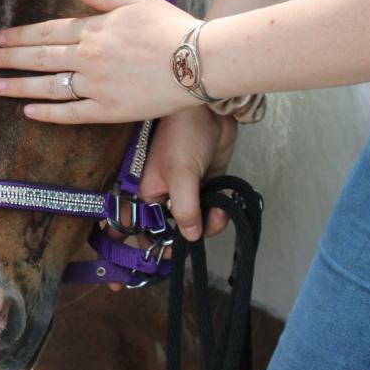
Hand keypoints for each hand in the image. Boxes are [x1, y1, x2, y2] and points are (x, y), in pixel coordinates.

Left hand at [0, 0, 196, 123]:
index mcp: (93, 29)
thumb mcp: (135, 0)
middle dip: (9, 58)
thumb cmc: (171, 27)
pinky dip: (48, 113)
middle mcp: (88, 57)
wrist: (198, 61)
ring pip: (49, 86)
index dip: (20, 35)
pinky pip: (71, 113)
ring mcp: (97, 85)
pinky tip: (29, 113)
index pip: (47, 32)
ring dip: (19, 86)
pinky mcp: (109, 110)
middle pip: (40, 58)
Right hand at [139, 107, 236, 242]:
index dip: (153, 246)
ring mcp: (189, 190)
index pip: (144, 229)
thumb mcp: (181, 175)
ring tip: (219, 214)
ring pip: (198, 222)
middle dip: (191, 237)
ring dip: (210, 224)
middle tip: (205, 232)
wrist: (210, 109)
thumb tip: (189, 237)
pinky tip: (225, 204)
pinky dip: (220, 212)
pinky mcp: (208, 184)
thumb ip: (184, 209)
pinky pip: (213, 209)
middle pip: (175, 230)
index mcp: (149, 194)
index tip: (166, 260)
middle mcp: (166, 195)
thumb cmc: (184, 134)